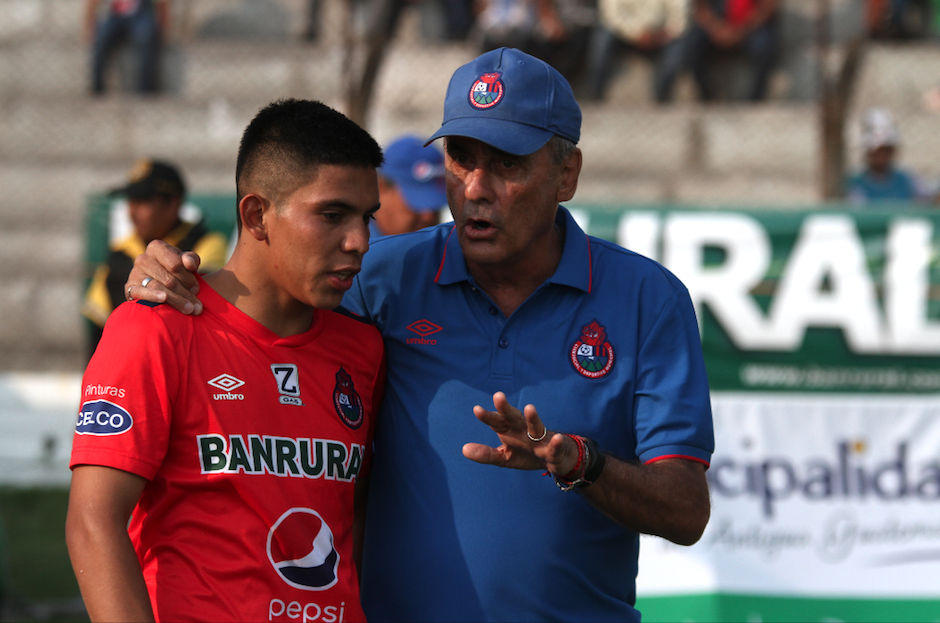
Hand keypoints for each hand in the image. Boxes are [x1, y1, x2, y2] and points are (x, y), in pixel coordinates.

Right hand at [126, 240, 203, 314]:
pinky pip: (140, 292)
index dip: (188, 278)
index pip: (175, 264)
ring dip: (176, 300)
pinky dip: (153, 296)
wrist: (160, 285)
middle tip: (197, 306)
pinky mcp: (129, 287)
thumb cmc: (177, 272)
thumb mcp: (187, 263)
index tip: (196, 289)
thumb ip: (191, 259)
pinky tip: (163, 299)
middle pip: (168, 279)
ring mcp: (135, 272)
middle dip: (185, 293)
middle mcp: (143, 258)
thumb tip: (189, 263)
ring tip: (189, 309)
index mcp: (157, 247)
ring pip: (158, 287)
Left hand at [462, 392, 578, 475]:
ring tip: (529, 407)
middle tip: (498, 396)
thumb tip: (464, 449)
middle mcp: (524, 430)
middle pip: (514, 417)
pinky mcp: (554, 450)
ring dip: (533, 418)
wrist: (556, 459)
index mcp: (510, 430)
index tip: (477, 409)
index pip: (497, 421)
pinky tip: (558, 438)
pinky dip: (556, 443)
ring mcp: (540, 439)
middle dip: (506, 408)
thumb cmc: (527, 454)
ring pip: (536, 427)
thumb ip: (486, 454)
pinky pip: (555, 446)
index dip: (488, 416)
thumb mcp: (504, 457)